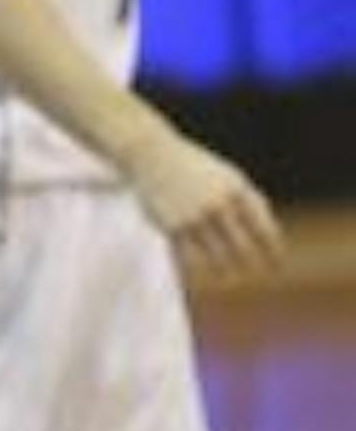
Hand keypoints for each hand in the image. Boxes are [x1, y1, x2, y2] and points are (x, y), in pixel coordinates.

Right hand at [125, 122, 282, 283]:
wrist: (152, 155)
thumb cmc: (196, 167)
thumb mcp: (228, 176)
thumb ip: (249, 200)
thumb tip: (269, 234)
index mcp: (237, 190)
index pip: (263, 227)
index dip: (273, 249)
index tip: (277, 264)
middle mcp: (218, 204)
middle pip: (242, 247)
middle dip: (250, 265)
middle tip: (254, 275)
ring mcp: (194, 217)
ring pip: (217, 257)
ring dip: (224, 270)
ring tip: (227, 275)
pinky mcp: (171, 227)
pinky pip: (190, 257)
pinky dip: (198, 266)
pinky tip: (201, 269)